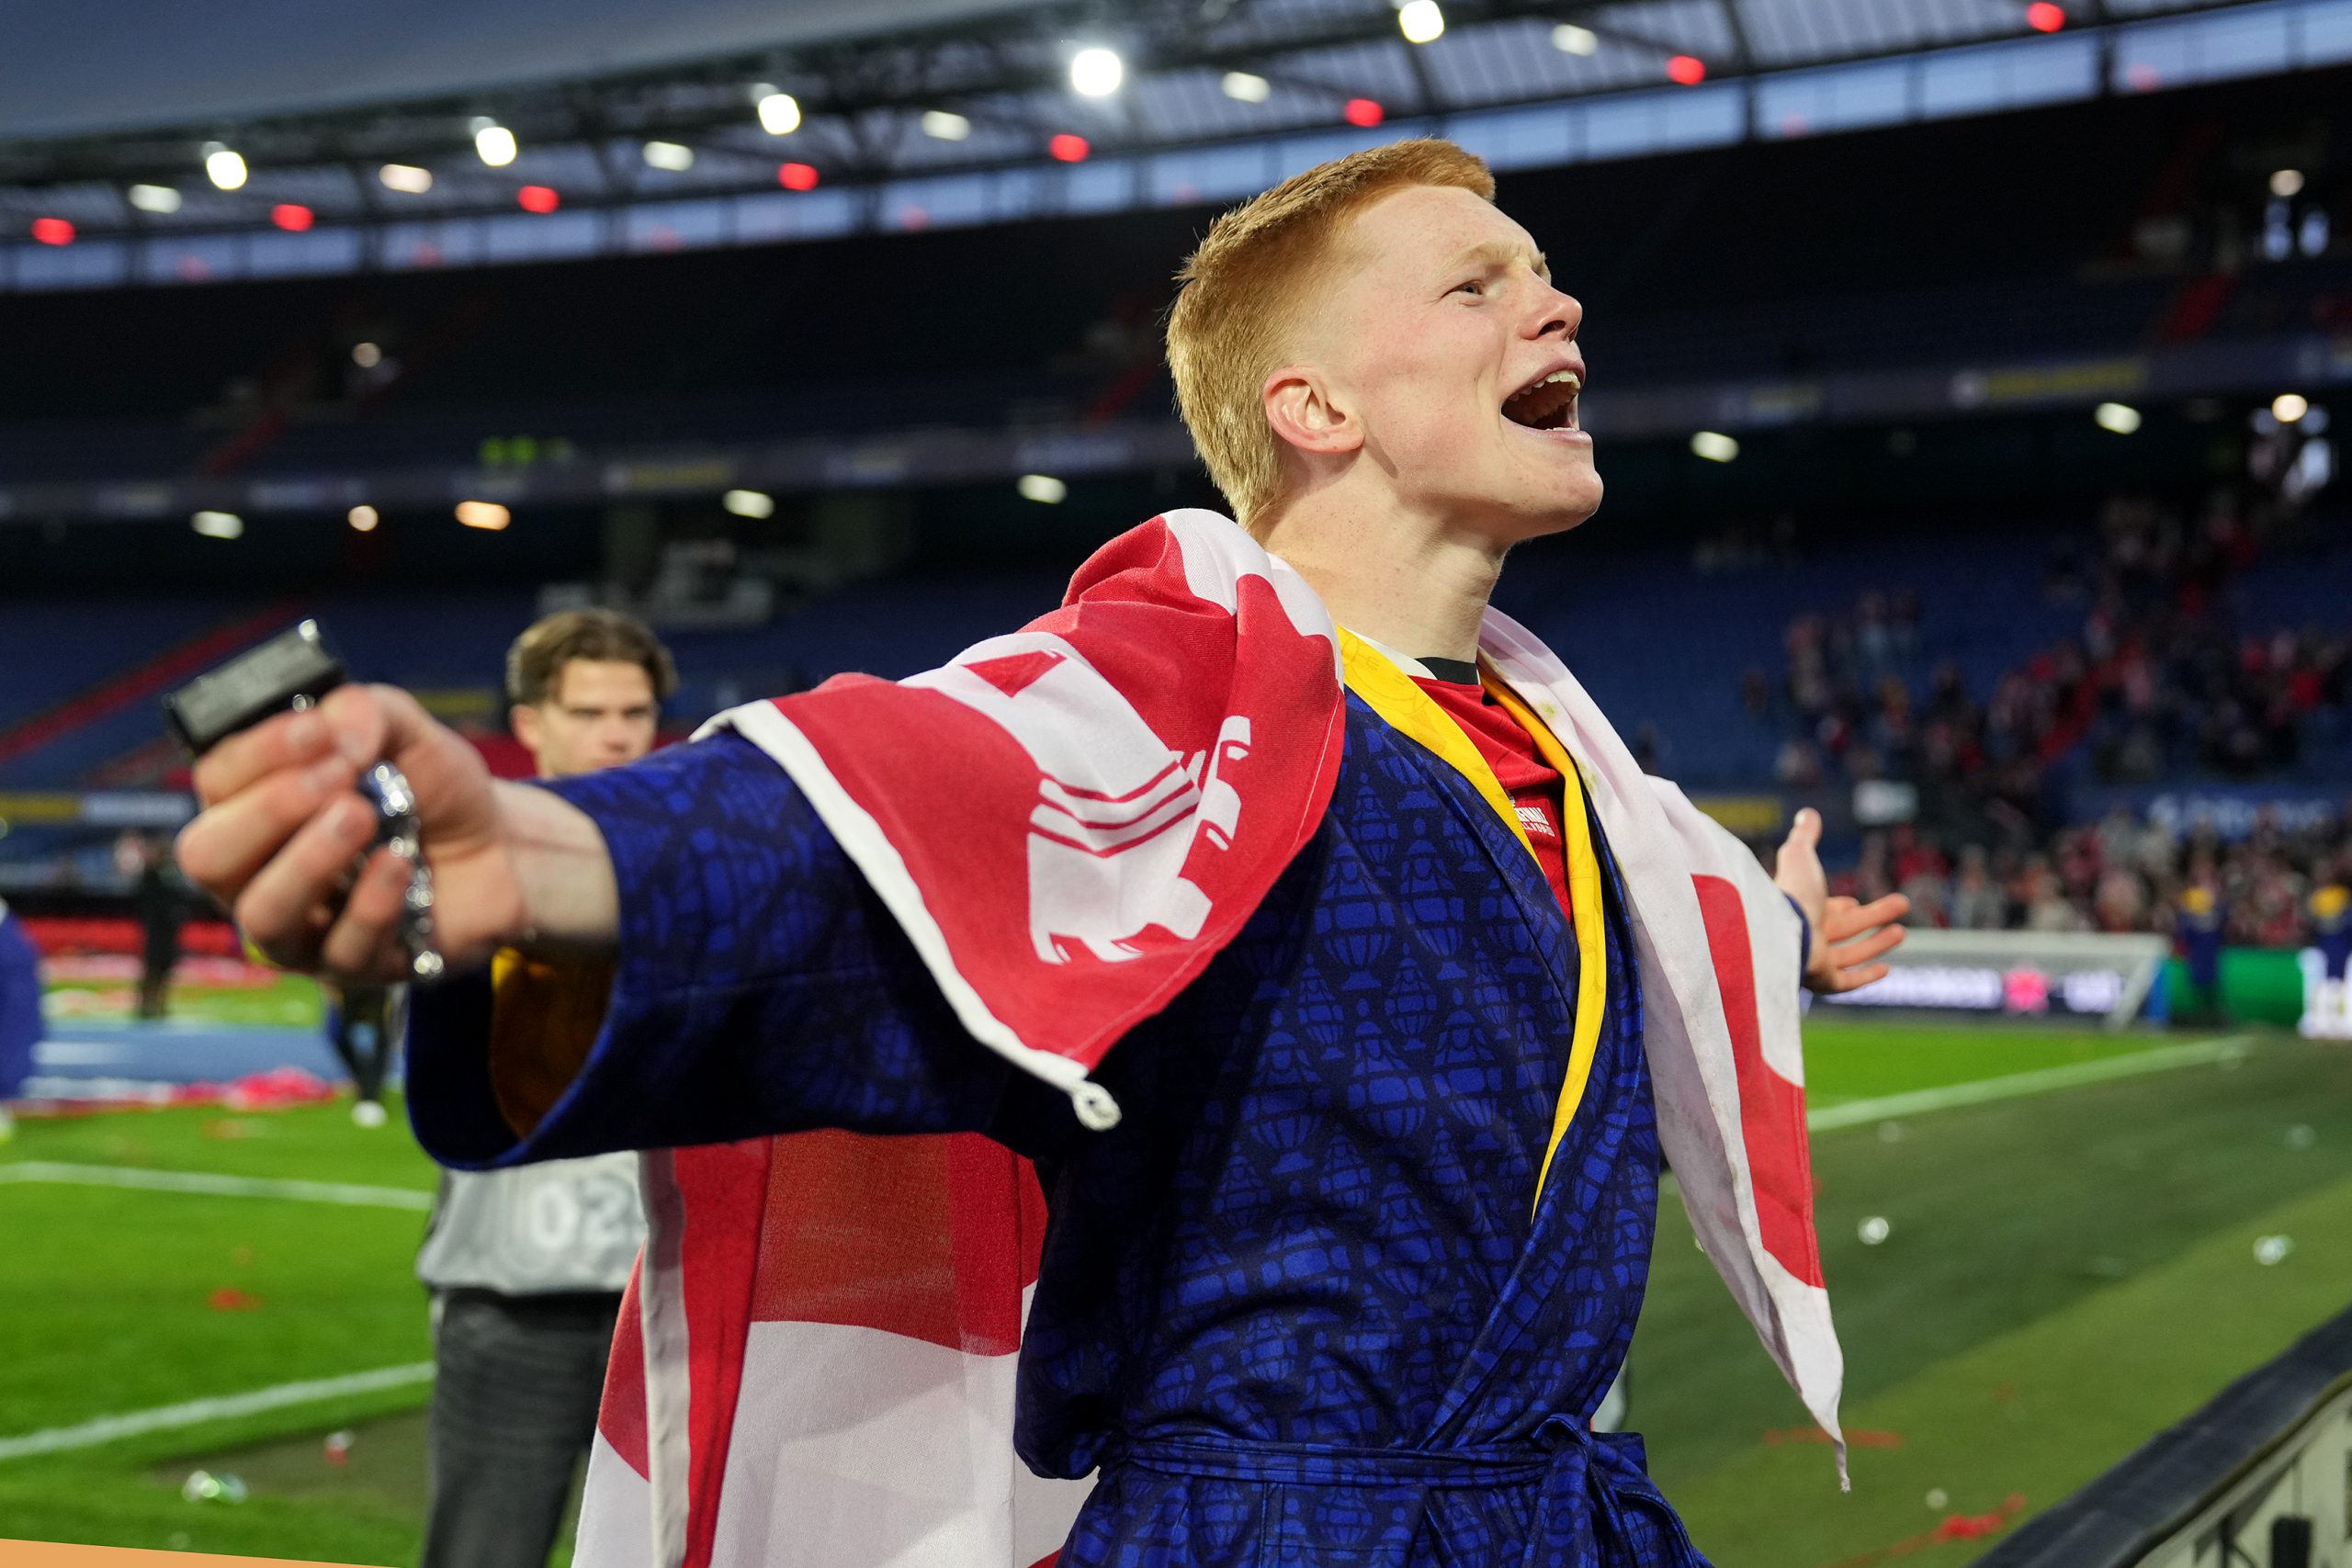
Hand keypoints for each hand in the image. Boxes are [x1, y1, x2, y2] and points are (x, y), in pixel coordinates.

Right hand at [176, 685, 530, 983]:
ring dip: (310, 861)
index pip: (215, 780)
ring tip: (361, 818)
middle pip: (208, 856)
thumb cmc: (433, 791)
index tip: (321, 732)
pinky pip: (341, 950)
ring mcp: (301, 926)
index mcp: (252, 804)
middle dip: (269, 811)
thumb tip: (333, 726)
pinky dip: (372, 902)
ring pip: (262, 914)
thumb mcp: (406, 731)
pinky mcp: (353, 965)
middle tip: (337, 781)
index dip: (261, 752)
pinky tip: (399, 864)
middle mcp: (258, 870)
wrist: (502, 847)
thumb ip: (365, 711)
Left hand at [1773, 807, 1909, 994]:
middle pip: (1845, 929)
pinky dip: (1867, 975)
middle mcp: (1805, 936)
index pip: (1824, 911)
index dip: (1841, 907)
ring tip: (1902, 932)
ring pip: (1850, 954)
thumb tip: (1808, 812)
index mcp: (1800, 910)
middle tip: (1902, 903)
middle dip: (1873, 917)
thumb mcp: (1799, 855)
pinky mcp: (1821, 979)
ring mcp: (1812, 960)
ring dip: (1877, 943)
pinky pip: (1847, 982)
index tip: (1854, 902)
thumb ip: (1805, 836)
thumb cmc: (1790, 893)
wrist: (1780, 929)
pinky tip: (1887, 968)